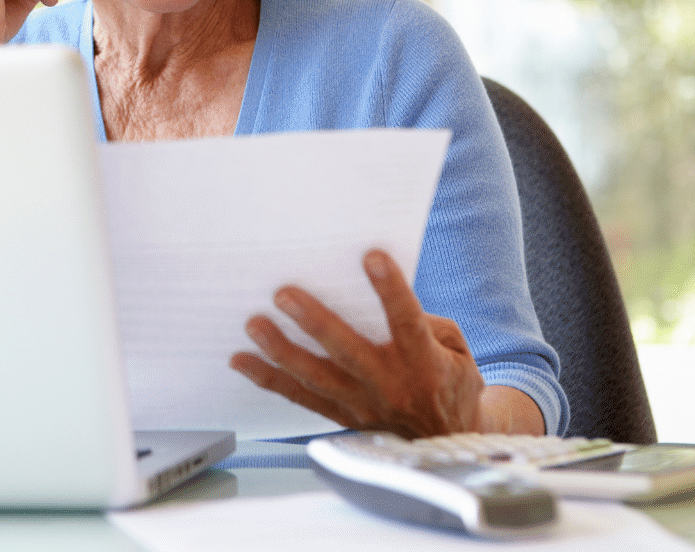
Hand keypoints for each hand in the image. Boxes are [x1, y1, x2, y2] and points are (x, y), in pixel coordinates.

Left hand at [229, 249, 485, 438]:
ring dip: (281, 350)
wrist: (447, 438)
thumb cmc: (449, 378)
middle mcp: (390, 385)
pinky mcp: (342, 415)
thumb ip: (423, 321)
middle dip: (314, 321)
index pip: (407, 322)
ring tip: (254, 324)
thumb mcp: (453, 346)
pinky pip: (299, 397)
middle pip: (347, 352)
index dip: (391, 290)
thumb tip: (380, 293)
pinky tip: (241, 360)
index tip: (373, 256)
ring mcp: (363, 404)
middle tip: (283, 293)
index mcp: (424, 362)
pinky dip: (268, 378)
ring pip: (316, 377)